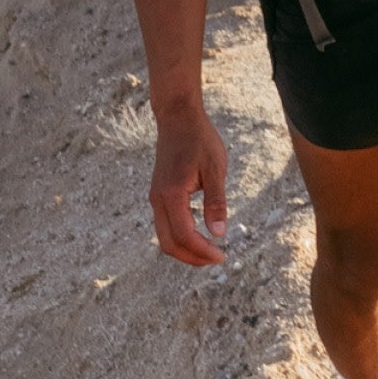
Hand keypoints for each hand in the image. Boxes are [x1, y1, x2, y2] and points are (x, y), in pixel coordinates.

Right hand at [149, 102, 228, 265]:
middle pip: (169, 243)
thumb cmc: (199, 140)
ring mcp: (156, 197)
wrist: (178, 118)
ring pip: (164, 237)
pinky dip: (180, 237)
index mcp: (171, 195)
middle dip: (192, 258)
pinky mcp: (159, 194)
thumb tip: (219, 233)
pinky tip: (199, 236)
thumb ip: (216, 202)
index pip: (184, 236)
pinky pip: (165, 225)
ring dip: (185, 250)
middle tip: (216, 259)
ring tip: (209, 252)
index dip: (202, 252)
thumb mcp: (215, 169)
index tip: (222, 256)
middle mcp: (158, 199)